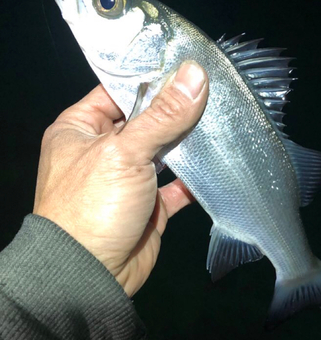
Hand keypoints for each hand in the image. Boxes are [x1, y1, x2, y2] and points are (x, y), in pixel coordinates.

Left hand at [33, 62, 207, 296]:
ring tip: (221, 119)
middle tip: (212, 88)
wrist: (90, 276)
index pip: (117, 91)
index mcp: (80, 128)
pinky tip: (216, 163)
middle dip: (175, 109)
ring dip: (187, 141)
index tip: (185, 64)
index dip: (149, 78)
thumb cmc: (93, 203)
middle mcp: (102, 149)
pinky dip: (193, 177)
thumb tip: (194, 73)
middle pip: (144, 119)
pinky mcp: (148, 203)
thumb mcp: (123, 152)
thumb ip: (162, 115)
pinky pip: (175, 184)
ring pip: (162, 150)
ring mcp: (127, 176)